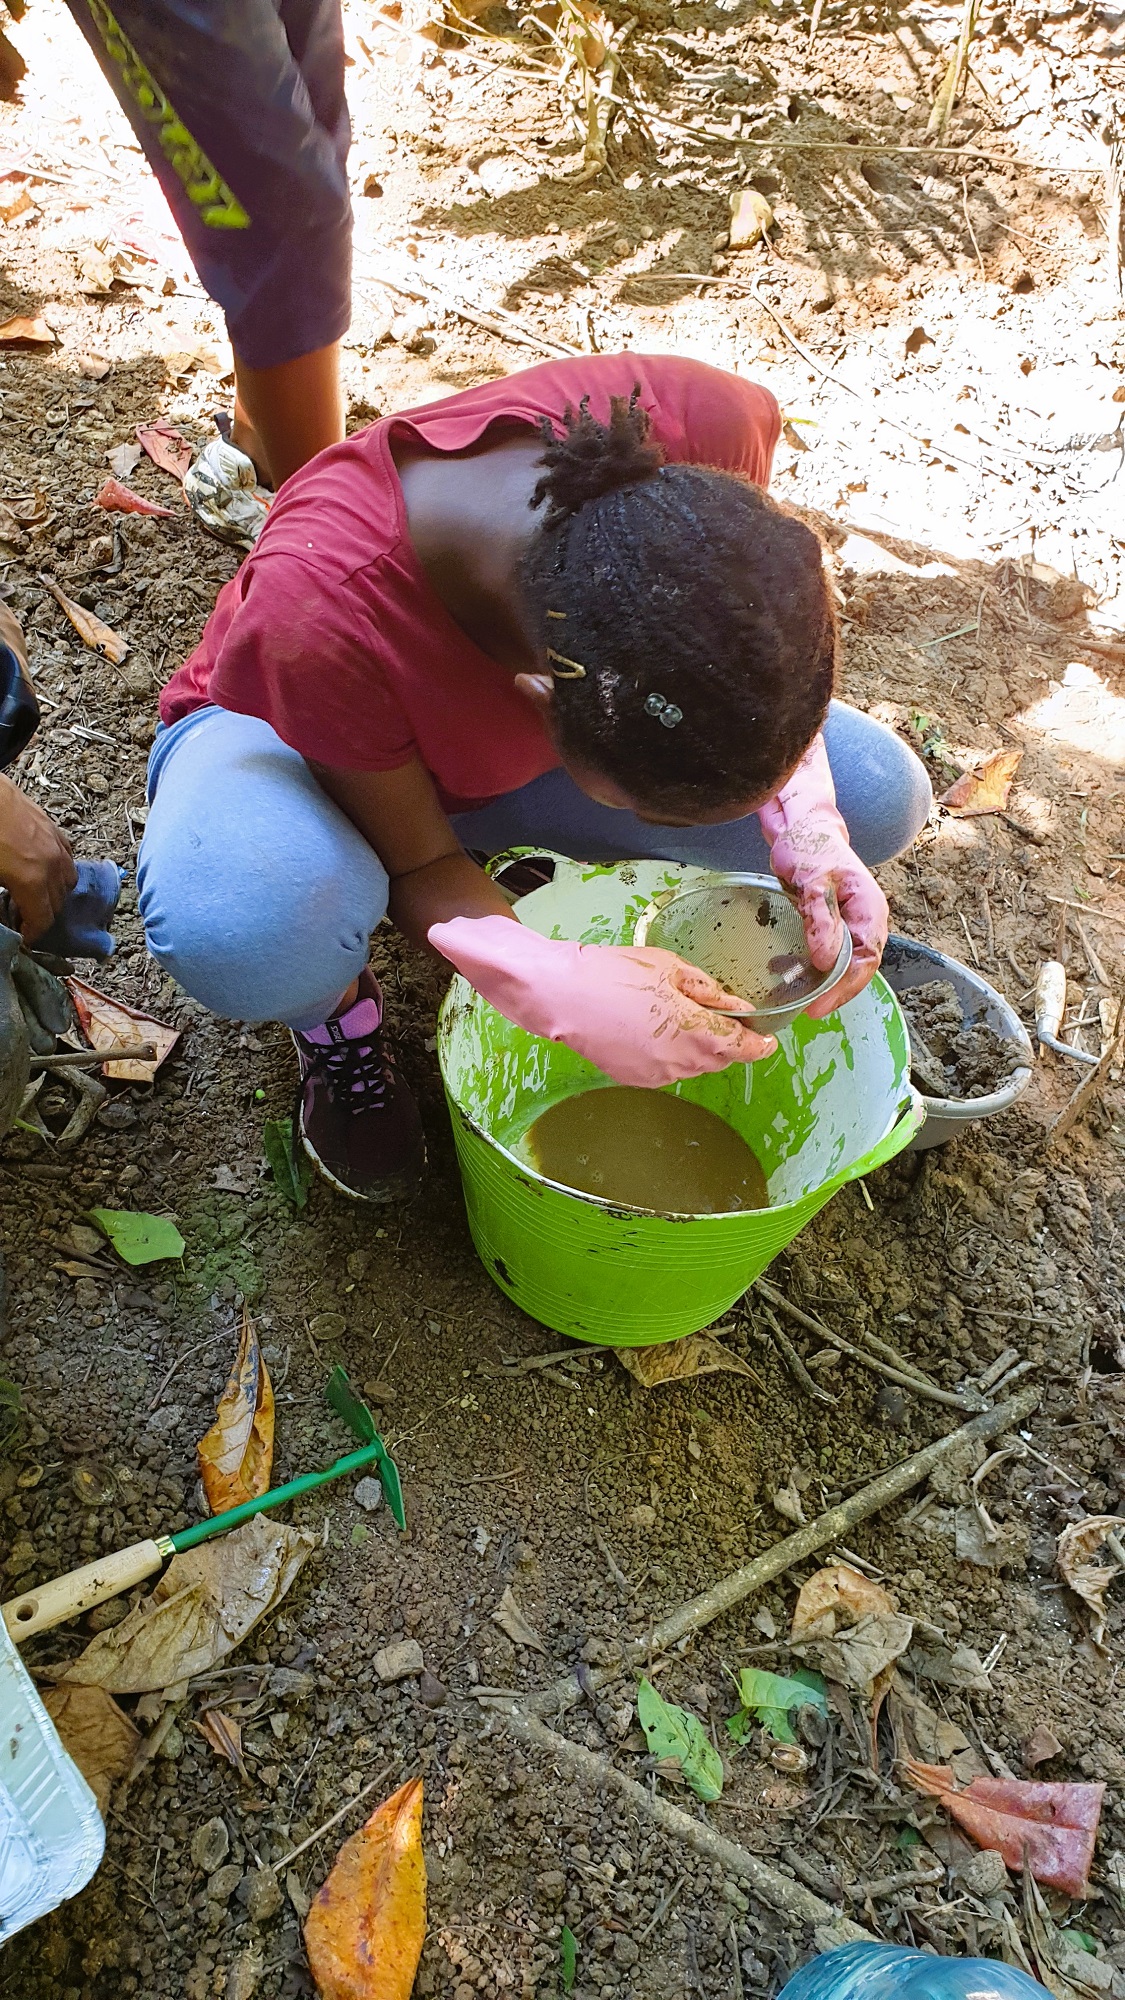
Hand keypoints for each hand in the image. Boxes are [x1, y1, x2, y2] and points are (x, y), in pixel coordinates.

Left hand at [0, 774, 76, 943]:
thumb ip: (1, 895)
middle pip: (58, 903)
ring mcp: (55, 844)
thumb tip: (4, 907)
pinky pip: (67, 856)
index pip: (43, 919)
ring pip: (69, 880)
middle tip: (24, 918)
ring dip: (55, 892)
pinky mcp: (53, 827)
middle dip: (43, 914)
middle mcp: (51, 865)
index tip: (24, 937)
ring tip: (35, 893)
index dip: (33, 933)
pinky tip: (43, 867)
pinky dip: (59, 868)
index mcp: (32, 880)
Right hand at [429, 915, 777, 1086]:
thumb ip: (708, 991)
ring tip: (685, 1021)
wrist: (560, 995)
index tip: (768, 1040)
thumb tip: (737, 1007)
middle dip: (727, 1043)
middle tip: (726, 1019)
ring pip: (693, 1067)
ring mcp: (655, 1075)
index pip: (740, 1047)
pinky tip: (657, 1031)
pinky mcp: (633, 1079)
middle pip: (718, 1059)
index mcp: (694, 1033)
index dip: (758, 1045)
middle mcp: (680, 1063)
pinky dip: (673, 1055)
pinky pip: (666, 1070)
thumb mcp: (669, 968)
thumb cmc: (614, 972)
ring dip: (699, 1050)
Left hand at [757, 733, 887, 1017]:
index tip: (820, 1006)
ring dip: (827, 983)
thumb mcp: (812, 882)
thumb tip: (827, 963)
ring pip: (845, 962)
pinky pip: (830, 952)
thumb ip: (820, 920)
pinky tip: (790, 974)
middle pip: (860, 966)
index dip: (846, 986)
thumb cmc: (809, 849)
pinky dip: (814, 967)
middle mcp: (866, 919)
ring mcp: (851, 922)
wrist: (803, 829)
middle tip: (809, 1012)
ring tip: (801, 999)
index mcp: (869, 909)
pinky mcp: (834, 923)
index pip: (866, 958)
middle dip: (837, 992)